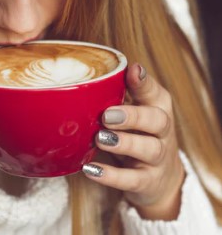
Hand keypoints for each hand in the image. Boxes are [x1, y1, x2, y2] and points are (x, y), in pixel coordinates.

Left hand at [83, 63, 184, 220]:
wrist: (161, 179)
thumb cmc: (139, 132)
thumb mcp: (134, 108)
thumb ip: (117, 92)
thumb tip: (91, 76)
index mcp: (158, 107)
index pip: (155, 91)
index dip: (144, 82)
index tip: (132, 70)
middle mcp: (163, 131)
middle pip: (157, 120)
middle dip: (133, 116)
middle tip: (107, 115)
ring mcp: (158, 158)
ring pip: (149, 149)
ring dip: (124, 143)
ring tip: (100, 138)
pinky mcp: (148, 182)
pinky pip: (132, 180)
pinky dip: (112, 176)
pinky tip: (91, 169)